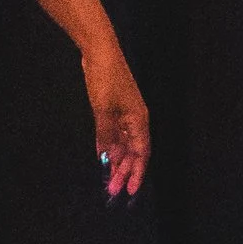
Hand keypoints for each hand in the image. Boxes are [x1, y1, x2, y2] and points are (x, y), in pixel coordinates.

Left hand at [84, 41, 150, 199]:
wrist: (100, 52)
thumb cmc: (105, 80)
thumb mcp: (104, 110)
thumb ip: (106, 136)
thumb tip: (106, 159)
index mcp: (139, 121)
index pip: (142, 154)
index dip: (137, 173)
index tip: (130, 191)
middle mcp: (135, 121)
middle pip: (133, 153)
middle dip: (124, 172)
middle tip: (112, 190)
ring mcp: (125, 115)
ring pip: (123, 146)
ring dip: (117, 162)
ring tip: (108, 180)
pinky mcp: (114, 110)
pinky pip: (114, 135)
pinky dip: (110, 147)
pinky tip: (103, 159)